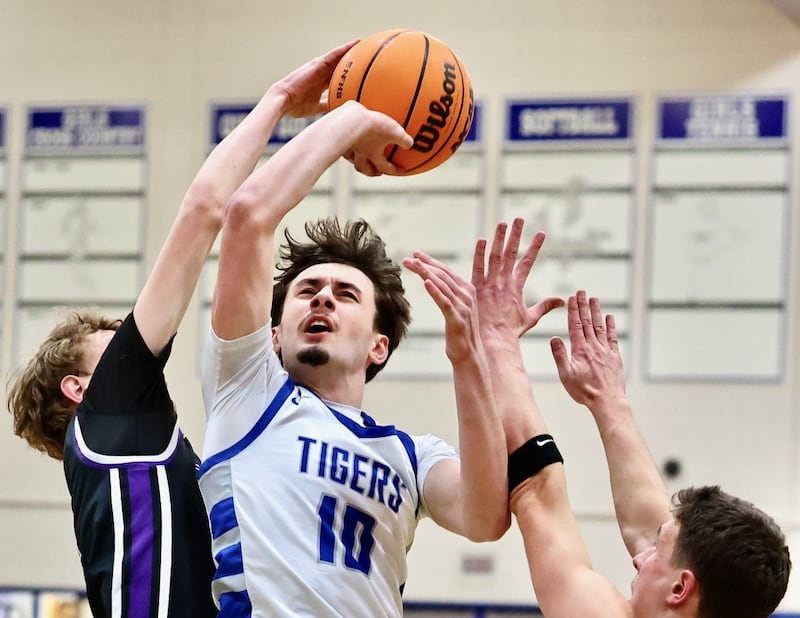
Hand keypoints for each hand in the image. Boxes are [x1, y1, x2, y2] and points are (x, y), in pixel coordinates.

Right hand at [270, 40, 358, 117]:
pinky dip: (344, 49)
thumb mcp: (316, 107)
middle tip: (366, 56)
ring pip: (338, 57)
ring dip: (351, 50)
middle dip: (351, 61)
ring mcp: (319, 68)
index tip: (359, 74)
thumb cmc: (296, 106)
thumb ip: (327, 106)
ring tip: (364, 45)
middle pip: (339, 65)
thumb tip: (337, 110)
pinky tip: (355, 44)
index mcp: (321, 84)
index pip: (337, 78)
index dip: (347, 75)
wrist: (283, 100)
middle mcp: (321, 73)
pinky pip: (334, 55)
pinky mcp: (318, 64)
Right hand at [338, 102, 412, 176]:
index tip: (401, 171)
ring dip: (357, 160)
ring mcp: (347, 146)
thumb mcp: (394, 131)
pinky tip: (347, 138)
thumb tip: (410, 144)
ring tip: (360, 157)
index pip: (385, 167)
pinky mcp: (337, 135)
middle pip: (364, 168)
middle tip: (377, 171)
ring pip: (351, 159)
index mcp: (373, 154)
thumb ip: (403, 139)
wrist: (349, 119)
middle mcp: (359, 153)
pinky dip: (346, 144)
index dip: (394, 170)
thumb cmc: (372, 127)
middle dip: (371, 172)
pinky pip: (342, 143)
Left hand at [402, 252, 482, 364]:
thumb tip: (433, 283)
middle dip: (425, 264)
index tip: (416, 254)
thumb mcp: (455, 310)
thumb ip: (448, 295)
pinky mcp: (457, 319)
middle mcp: (467, 295)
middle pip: (443, 274)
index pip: (446, 271)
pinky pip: (444, 302)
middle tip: (409, 258)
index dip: (431, 261)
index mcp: (467, 290)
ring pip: (442, 285)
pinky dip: (435, 291)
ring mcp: (463, 306)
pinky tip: (425, 283)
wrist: (470, 355)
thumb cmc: (460, 333)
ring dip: (426, 273)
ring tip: (413, 265)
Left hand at [473, 218, 562, 341]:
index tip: (541, 233)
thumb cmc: (511, 331)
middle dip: (516, 235)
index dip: (535, 247)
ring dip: (499, 239)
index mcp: (517, 287)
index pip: (528, 262)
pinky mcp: (477, 288)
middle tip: (519, 218)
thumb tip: (562, 300)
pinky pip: (477, 268)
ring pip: (495, 256)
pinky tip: (482, 240)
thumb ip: (545, 306)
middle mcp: (505, 282)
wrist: (494, 340)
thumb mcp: (531, 318)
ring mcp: (490, 284)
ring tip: (503, 223)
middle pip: (511, 253)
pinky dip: (479, 254)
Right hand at [549, 291, 625, 409]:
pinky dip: (610, 326)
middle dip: (584, 305)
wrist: (607, 401)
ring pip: (600, 326)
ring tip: (594, 298)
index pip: (575, 325)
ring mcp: (605, 351)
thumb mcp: (565, 375)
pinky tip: (610, 317)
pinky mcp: (614, 357)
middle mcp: (593, 347)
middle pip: (588, 321)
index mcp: (580, 350)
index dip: (573, 310)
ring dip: (596, 311)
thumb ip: (560, 355)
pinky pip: (612, 337)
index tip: (572, 298)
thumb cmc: (584, 391)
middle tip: (582, 291)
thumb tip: (554, 338)